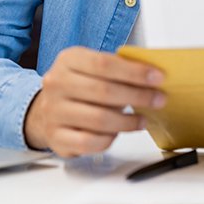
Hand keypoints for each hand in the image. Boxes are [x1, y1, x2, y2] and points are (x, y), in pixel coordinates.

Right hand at [23, 46, 164, 156]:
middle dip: (138, 96)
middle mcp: (57, 84)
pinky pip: (90, 142)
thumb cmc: (77, 87)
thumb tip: (151, 75)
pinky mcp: (57, 138)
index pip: (104, 63)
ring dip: (128, 121)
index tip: (157, 77)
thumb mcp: (90, 67)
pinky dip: (109, 139)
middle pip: (104, 91)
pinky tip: (118, 133)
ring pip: (99, 119)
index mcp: (68, 60)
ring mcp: (54, 112)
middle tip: (158, 99)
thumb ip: (116, 68)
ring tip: (142, 120)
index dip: (134, 72)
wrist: (45, 111)